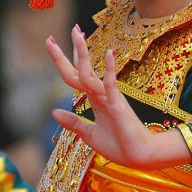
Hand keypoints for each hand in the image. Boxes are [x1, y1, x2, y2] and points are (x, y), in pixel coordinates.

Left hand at [45, 26, 191, 168]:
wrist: (140, 156)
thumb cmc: (118, 145)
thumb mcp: (89, 134)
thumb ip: (73, 122)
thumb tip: (54, 111)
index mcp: (93, 98)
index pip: (75, 74)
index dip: (63, 60)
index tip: (52, 43)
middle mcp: (99, 93)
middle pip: (79, 68)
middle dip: (67, 51)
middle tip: (51, 36)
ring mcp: (108, 96)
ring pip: (89, 72)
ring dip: (82, 53)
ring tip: (76, 34)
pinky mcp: (118, 104)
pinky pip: (111, 84)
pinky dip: (110, 69)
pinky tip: (109, 53)